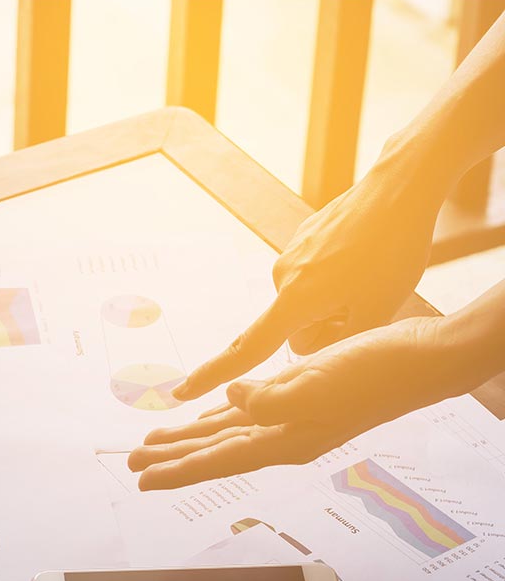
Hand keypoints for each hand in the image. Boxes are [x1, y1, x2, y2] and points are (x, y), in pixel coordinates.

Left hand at [130, 317, 467, 489]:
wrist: (419, 360)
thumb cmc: (375, 374)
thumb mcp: (320, 385)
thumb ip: (272, 399)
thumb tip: (233, 399)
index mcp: (284, 440)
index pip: (218, 461)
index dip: (178, 470)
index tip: (142, 480)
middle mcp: (282, 435)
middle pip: (212, 451)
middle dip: (171, 457)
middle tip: (131, 462)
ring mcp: (289, 417)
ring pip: (224, 432)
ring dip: (188, 438)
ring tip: (151, 442)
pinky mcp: (296, 395)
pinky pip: (247, 413)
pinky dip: (220, 418)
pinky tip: (204, 419)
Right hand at [173, 156, 443, 401]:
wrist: (398, 189)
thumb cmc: (391, 253)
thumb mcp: (376, 311)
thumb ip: (337, 343)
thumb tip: (309, 350)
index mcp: (295, 301)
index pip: (247, 349)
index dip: (213, 375)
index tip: (182, 392)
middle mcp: (282, 279)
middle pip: (293, 328)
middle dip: (324, 327)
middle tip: (367, 304)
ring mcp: (290, 255)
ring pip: (306, 301)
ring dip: (334, 299)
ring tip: (372, 275)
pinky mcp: (303, 238)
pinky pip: (313, 274)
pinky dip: (336, 275)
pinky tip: (364, 255)